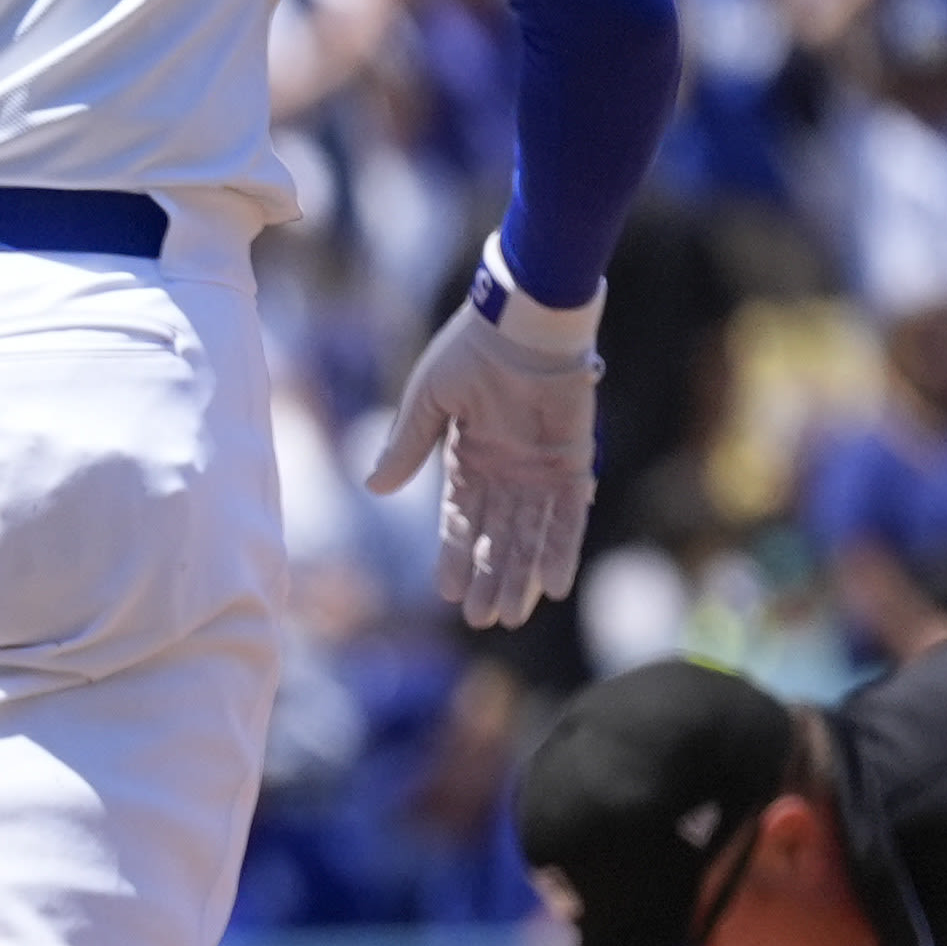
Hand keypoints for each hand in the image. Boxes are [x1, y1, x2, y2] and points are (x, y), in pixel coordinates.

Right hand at [367, 239, 601, 632]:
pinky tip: (553, 585)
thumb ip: (407, 447)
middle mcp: (506, 471)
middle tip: (485, 622)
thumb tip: (373, 488)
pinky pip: (568, 516)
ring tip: (513, 616)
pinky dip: (561, 549)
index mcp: (468, 457)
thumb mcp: (427, 402)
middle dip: (491, 579)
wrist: (524, 323)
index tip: (447, 594)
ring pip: (531, 535)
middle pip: (498, 537)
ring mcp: (540, 470)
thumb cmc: (469, 352)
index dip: (455, 557)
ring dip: (522, 575)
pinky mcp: (573, 463)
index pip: (460, 520)